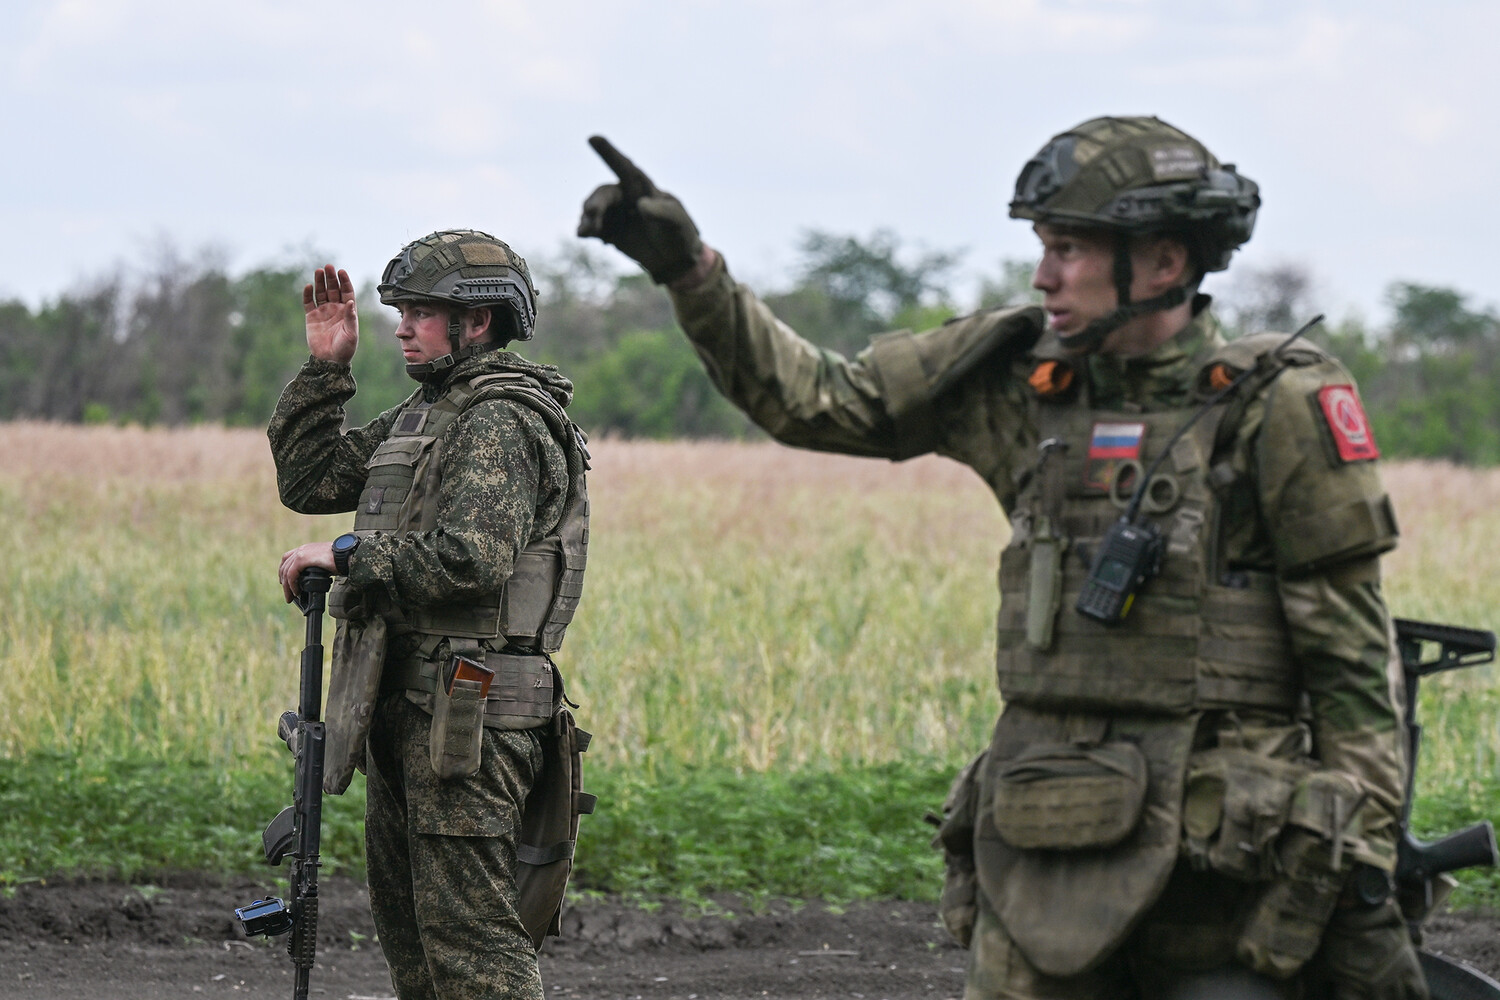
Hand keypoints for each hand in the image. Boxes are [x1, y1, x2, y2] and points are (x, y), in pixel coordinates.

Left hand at [279, 542, 335, 602]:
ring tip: (290, 597)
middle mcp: (301, 549)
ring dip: (287, 586)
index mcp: (306, 549)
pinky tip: (296, 592)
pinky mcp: (302, 559)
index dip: (283, 571)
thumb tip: (313, 580)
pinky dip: (292, 585)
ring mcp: (301, 553)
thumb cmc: (340, 560)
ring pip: (286, 572)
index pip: (287, 558)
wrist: (346, 555)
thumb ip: (315, 568)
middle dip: (284, 581)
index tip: (285, 582)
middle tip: (287, 593)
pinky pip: (291, 574)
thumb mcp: (324, 562)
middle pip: (284, 566)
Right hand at [303, 265, 358, 363]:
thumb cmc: (345, 349)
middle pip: (333, 289)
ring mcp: (323, 312)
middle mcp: (335, 309)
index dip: (344, 281)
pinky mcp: (311, 317)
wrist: (330, 361)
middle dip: (331, 278)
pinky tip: (308, 286)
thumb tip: (351, 302)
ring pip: (321, 293)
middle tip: (328, 266)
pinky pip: (308, 303)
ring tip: (318, 271)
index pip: (347, 292)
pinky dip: (308, 294)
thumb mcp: (351, 334)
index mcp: (347, 312)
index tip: (341, 271)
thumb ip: (351, 318)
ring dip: (319, 282)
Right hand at [577, 136, 703, 283]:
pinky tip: (583, 235)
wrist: (674, 258)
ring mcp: (615, 214)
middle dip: (596, 203)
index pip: (624, 167)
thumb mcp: (676, 221)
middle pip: (605, 194)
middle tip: (591, 213)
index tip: (592, 138)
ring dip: (588, 219)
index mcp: (642, 187)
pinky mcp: (609, 231)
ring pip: (594, 210)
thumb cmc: (679, 232)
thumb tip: (640, 205)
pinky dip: (586, 230)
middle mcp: (625, 197)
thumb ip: (661, 212)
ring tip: (587, 232)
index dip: (608, 152)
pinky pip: (592, 227)